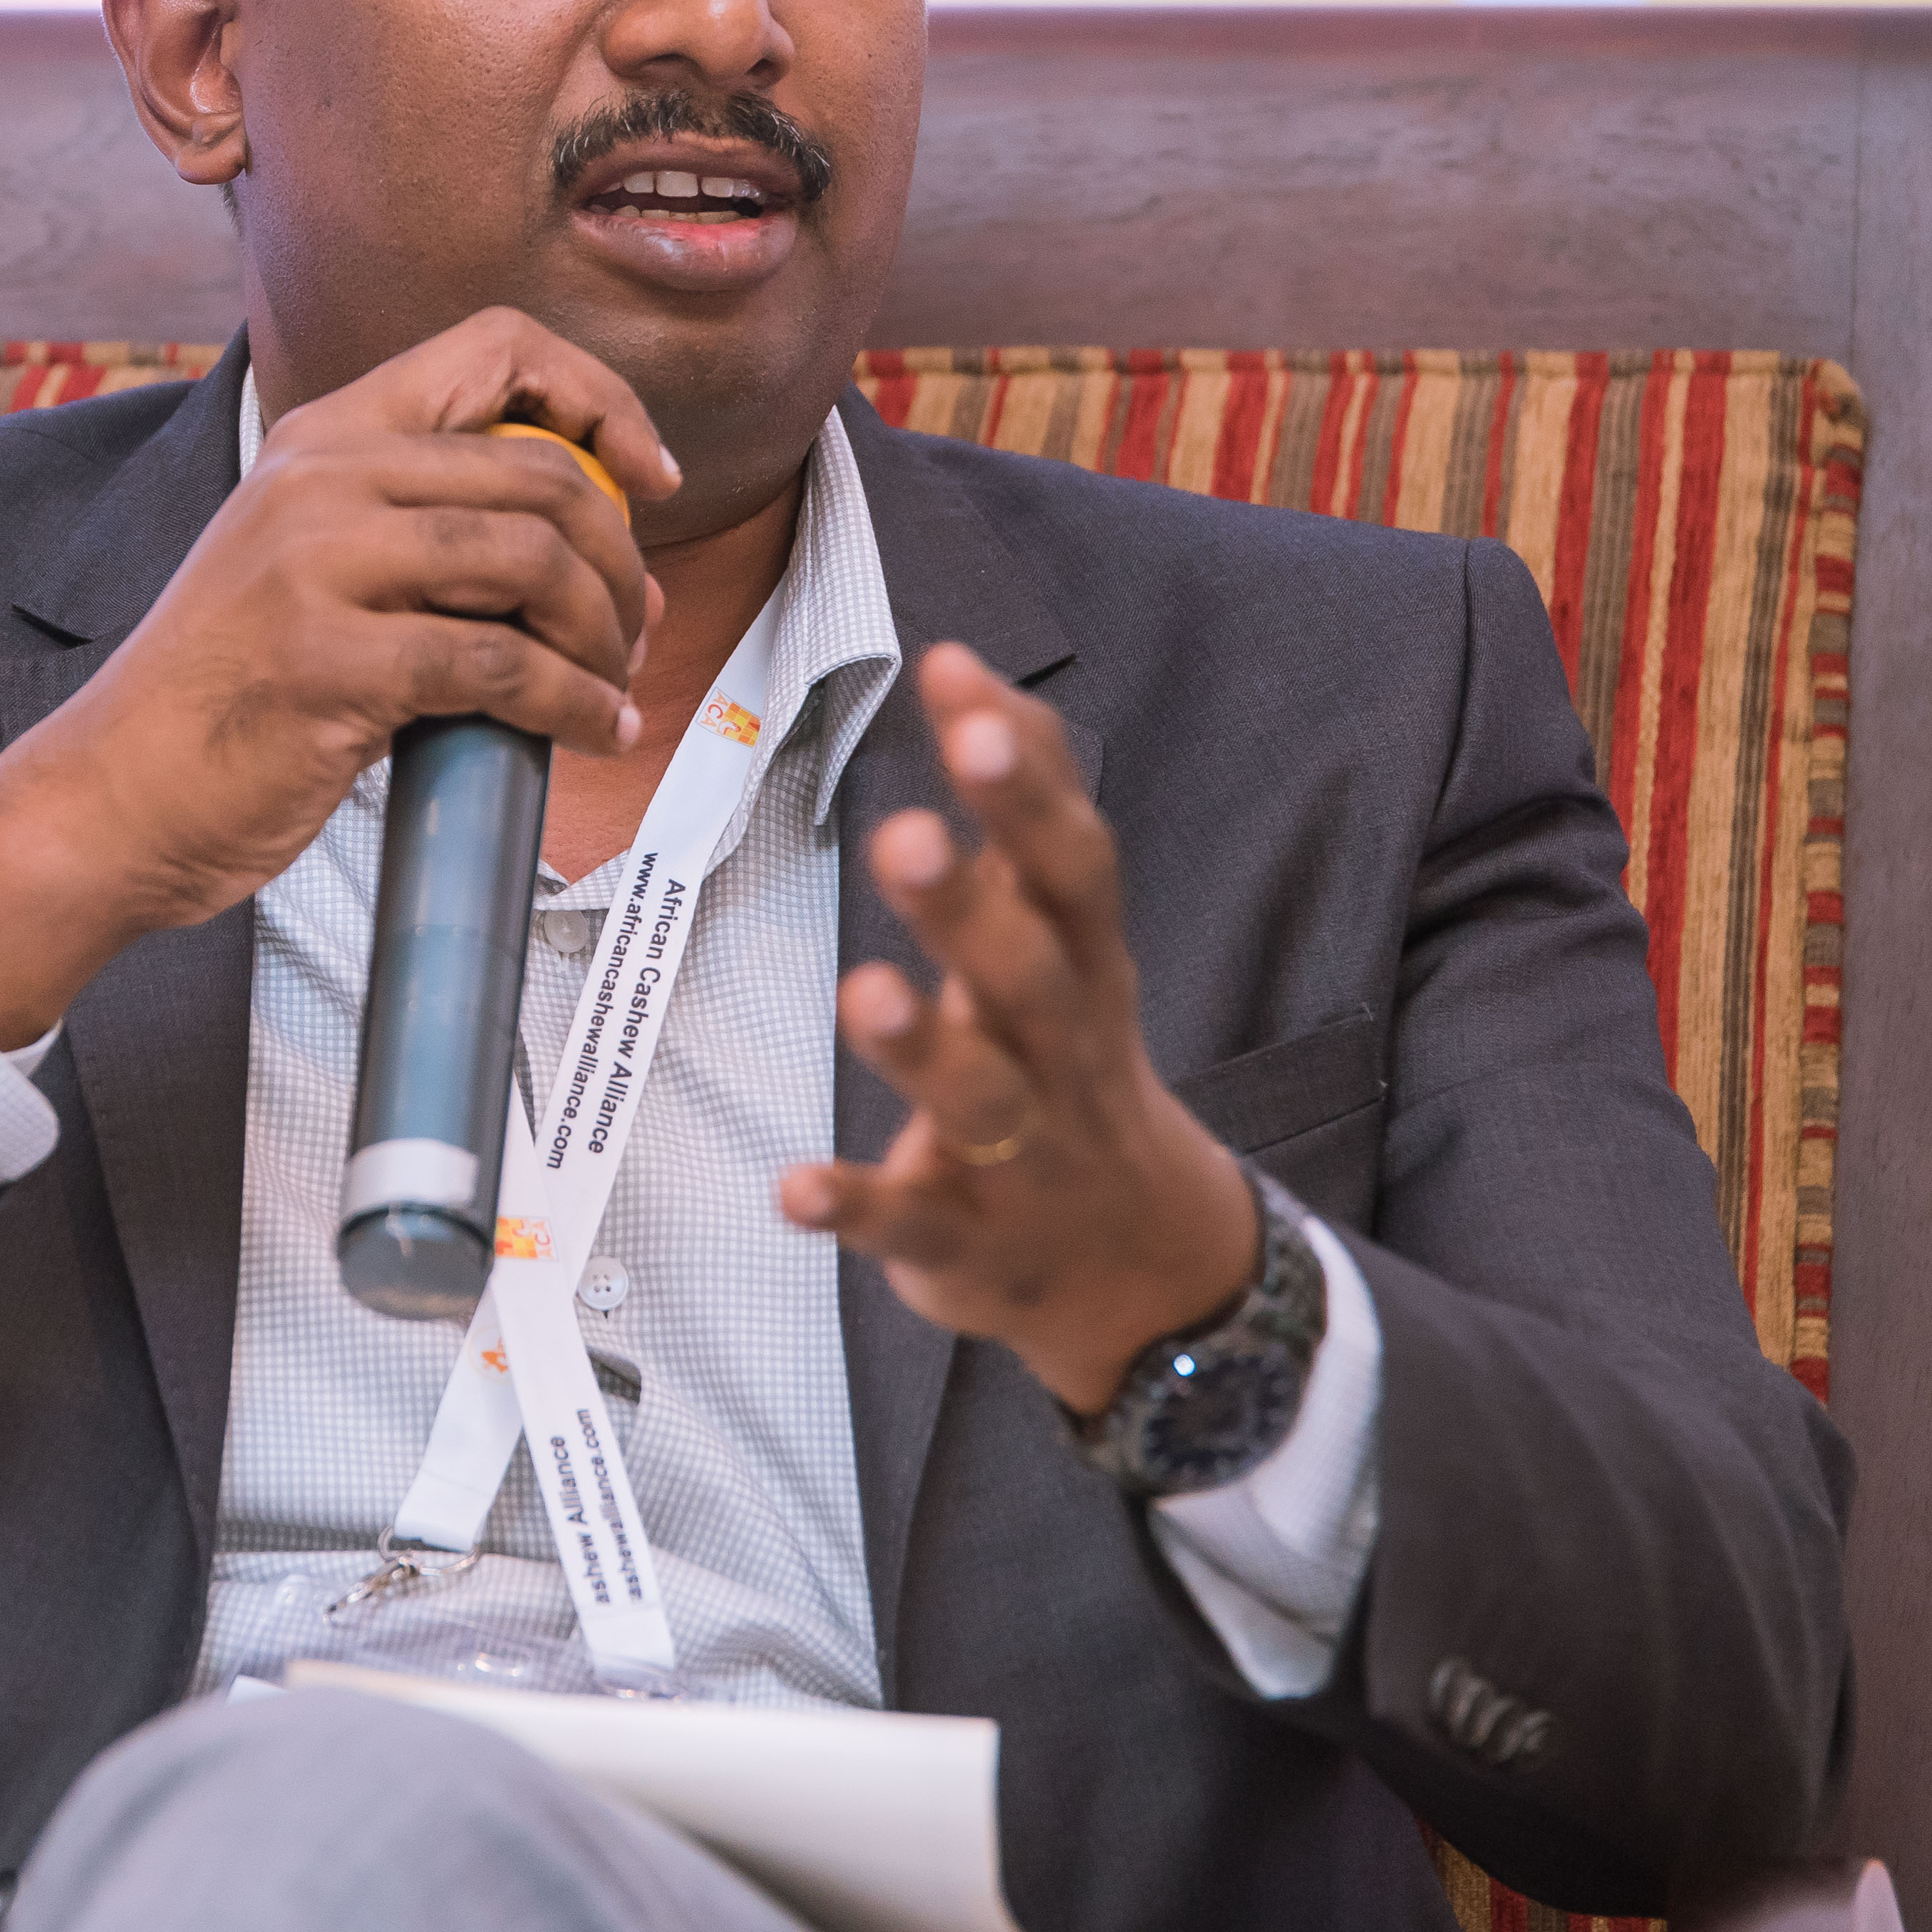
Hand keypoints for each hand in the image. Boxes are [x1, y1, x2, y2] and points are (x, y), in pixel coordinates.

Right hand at [0, 308, 682, 1044]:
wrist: (116, 792)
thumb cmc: (229, 695)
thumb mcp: (310, 566)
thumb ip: (423, 535)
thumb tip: (597, 559)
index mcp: (321, 436)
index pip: (495, 347)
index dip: (599, 400)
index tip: (648, 476)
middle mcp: (318, 477)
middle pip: (542, 472)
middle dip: (621, 558)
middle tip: (637, 627)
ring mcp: (316, 564)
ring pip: (533, 560)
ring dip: (604, 632)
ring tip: (613, 683)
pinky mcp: (329, 659)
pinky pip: (501, 664)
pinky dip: (572, 704)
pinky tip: (591, 732)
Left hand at [778, 643, 1263, 1413]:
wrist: (1139, 1264)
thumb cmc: (1070, 1054)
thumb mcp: (1069, 934)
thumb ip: (1021, 805)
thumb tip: (965, 666)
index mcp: (1087, 965)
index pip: (1071, 865)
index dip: (1025, 782)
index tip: (964, 693)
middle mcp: (1063, 1053)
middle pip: (1029, 975)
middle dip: (972, 909)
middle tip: (908, 834)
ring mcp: (1020, 1155)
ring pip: (977, 1095)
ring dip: (919, 1047)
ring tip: (860, 991)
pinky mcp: (966, 1242)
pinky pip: (909, 1224)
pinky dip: (854, 1207)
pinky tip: (792, 1187)